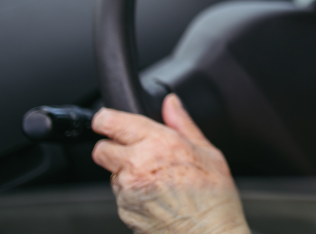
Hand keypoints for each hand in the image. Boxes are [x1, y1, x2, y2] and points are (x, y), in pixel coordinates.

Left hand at [91, 94, 249, 233]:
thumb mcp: (208, 152)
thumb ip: (183, 124)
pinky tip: (156, 195)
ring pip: (112, 173)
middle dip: (114, 147)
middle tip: (136, 152)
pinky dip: (132, 192)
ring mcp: (127, 191)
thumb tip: (171, 103)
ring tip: (156, 179)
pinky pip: (120, 194)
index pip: (110, 122)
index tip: (109, 121)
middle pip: (101, 148)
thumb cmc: (214, 199)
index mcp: (158, 144)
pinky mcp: (123, 211)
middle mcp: (137, 165)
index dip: (107, 120)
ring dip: (125, 172)